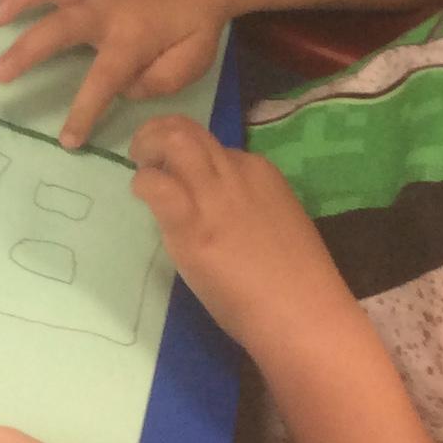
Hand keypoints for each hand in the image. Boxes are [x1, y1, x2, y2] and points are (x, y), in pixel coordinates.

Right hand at [0, 0, 226, 148]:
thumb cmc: (198, 18)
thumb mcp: (195, 59)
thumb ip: (161, 80)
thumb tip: (125, 89)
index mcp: (132, 38)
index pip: (102, 82)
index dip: (83, 113)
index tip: (67, 140)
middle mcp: (105, 8)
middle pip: (60, 28)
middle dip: (27, 51)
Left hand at [128, 115, 354, 349]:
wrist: (302, 312)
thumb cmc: (295, 283)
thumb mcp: (275, 224)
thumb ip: (247, 207)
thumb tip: (216, 210)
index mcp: (260, 173)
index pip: (215, 147)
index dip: (190, 156)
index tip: (177, 172)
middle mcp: (236, 173)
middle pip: (190, 130)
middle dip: (160, 132)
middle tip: (144, 154)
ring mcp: (214, 196)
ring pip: (175, 141)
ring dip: (148, 145)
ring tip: (140, 167)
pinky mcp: (191, 224)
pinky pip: (156, 184)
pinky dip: (143, 183)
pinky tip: (141, 197)